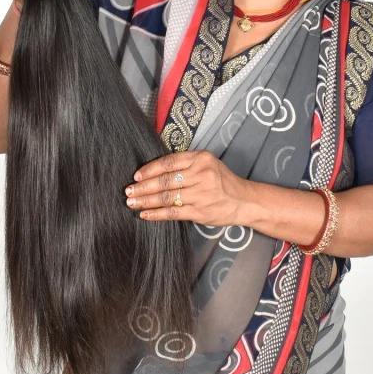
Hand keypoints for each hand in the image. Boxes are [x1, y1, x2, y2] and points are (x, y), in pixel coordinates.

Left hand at [124, 150, 251, 226]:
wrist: (244, 201)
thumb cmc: (223, 182)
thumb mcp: (208, 164)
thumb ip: (186, 165)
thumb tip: (153, 172)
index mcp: (201, 159)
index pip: (169, 162)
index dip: (150, 169)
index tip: (136, 176)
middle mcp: (201, 174)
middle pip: (165, 180)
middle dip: (143, 187)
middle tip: (128, 191)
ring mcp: (201, 194)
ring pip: (167, 197)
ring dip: (146, 201)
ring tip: (132, 203)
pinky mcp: (200, 211)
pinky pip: (173, 212)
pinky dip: (157, 213)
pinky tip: (145, 214)